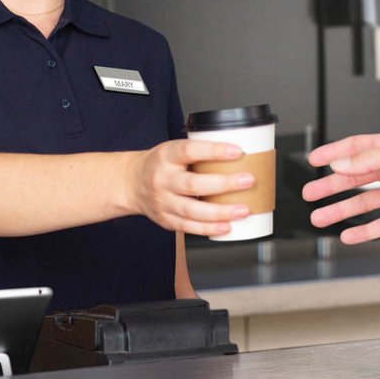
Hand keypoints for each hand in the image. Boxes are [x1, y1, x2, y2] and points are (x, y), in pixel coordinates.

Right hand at [126, 139, 253, 236]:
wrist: (131, 183)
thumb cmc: (161, 164)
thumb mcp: (174, 149)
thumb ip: (199, 153)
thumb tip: (240, 154)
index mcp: (166, 156)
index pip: (190, 150)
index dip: (214, 151)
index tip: (237, 151)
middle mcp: (162, 179)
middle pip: (193, 184)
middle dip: (223, 184)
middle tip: (248, 180)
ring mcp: (162, 202)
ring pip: (192, 210)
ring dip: (220, 212)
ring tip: (243, 210)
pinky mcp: (165, 220)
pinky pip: (188, 227)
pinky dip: (209, 229)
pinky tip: (226, 227)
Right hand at [302, 131, 379, 243]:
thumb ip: (368, 159)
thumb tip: (339, 165)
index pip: (354, 149)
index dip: (333, 153)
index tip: (313, 160)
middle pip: (353, 179)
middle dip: (329, 187)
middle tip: (309, 193)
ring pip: (362, 203)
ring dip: (340, 211)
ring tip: (319, 218)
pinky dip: (364, 231)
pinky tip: (348, 235)